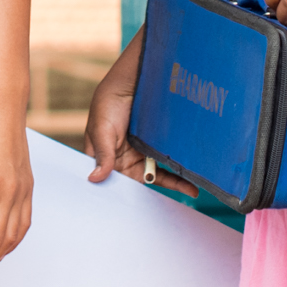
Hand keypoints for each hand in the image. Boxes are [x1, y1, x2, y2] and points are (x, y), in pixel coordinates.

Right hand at [79, 37, 196, 196]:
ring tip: (191, 192)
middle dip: (152, 195)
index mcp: (105, 157)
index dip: (122, 196)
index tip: (135, 209)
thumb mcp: (102, 127)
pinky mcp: (158, 146)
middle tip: (167, 207)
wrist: (134, 77)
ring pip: (157, 175)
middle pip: (138, 183)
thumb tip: (94, 179)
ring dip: (172, 184)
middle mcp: (124, 158)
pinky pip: (168, 165)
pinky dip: (178, 176)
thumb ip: (102, 154)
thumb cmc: (109, 101)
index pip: (112, 183)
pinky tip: (191, 184)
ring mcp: (142, 152)